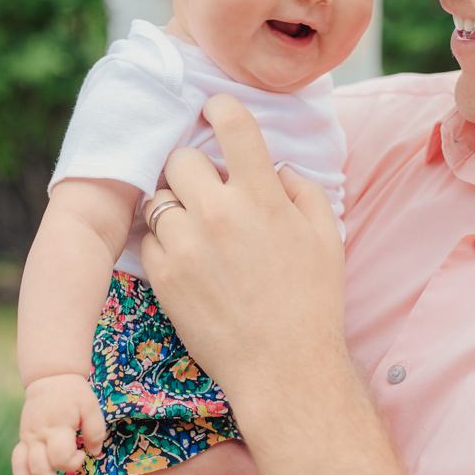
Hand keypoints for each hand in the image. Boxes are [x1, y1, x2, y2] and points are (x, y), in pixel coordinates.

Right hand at [11, 373, 107, 474]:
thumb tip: (94, 454)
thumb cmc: (73, 393)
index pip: (60, 457)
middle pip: (40, 468)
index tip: (84, 456)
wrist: (50, 378)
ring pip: (22, 468)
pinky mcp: (23, 440)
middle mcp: (37, 435)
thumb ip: (95, 431)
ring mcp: (27, 438)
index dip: (74, 463)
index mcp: (56, 427)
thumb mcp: (91, 406)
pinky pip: (17, 463)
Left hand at [140, 95, 348, 394]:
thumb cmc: (312, 301)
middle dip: (191, 168)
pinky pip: (149, 238)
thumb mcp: (326, 237)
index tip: (214, 109)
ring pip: (158, 197)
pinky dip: (163, 242)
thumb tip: (278, 167)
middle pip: (181, 158)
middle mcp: (219, 213)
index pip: (233, 124)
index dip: (220, 107)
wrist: (282, 367)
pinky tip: (186, 259)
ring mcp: (186, 244)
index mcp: (262, 196)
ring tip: (194, 228)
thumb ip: (303, 190)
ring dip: (173, 205)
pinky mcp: (162, 274)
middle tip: (204, 188)